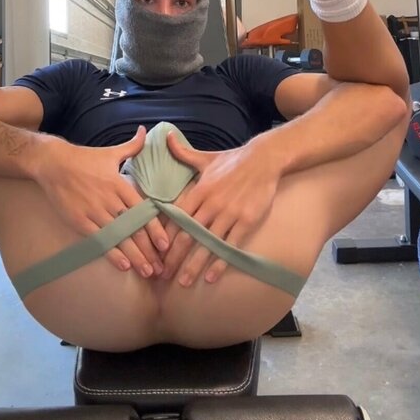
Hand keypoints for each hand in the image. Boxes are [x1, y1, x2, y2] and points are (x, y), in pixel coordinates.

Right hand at [32, 127, 168, 276]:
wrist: (54, 164)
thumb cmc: (84, 158)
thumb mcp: (111, 152)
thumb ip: (132, 147)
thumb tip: (145, 131)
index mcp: (120, 185)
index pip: (143, 211)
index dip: (155, 230)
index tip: (166, 244)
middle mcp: (110, 200)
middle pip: (134, 229)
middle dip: (149, 250)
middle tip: (161, 267)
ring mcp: (95, 212)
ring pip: (119, 238)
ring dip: (135, 256)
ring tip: (147, 270)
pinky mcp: (80, 221)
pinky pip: (100, 240)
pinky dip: (112, 253)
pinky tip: (123, 264)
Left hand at [160, 132, 278, 286]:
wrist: (264, 159)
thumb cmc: (232, 160)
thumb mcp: (206, 157)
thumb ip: (183, 152)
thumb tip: (165, 137)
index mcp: (199, 190)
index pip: (176, 219)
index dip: (164, 238)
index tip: (155, 253)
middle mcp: (211, 205)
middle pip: (188, 237)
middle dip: (174, 258)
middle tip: (163, 275)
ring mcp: (229, 214)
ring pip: (207, 245)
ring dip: (194, 266)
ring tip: (183, 282)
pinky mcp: (245, 222)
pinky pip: (229, 246)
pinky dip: (220, 262)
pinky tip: (211, 277)